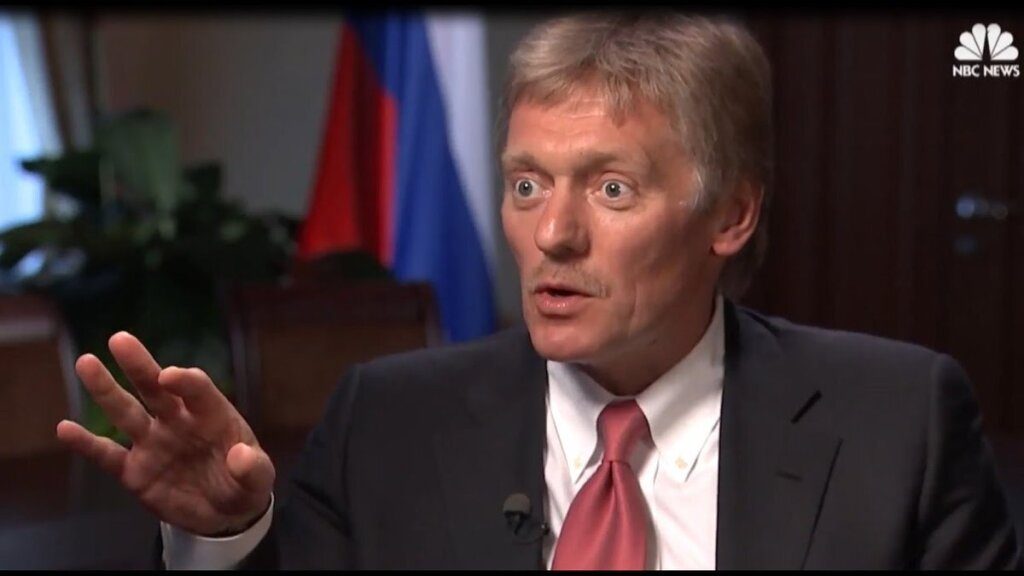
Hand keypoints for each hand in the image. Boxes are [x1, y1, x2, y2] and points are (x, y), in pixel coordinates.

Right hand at [56, 331, 274, 535]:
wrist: (225, 514)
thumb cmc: (244, 484)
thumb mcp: (259, 479)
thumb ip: (253, 468)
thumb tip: (240, 455)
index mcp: (211, 416)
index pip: (197, 390)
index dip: (185, 381)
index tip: (168, 375)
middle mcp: (178, 422)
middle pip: (155, 389)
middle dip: (139, 365)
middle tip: (120, 339)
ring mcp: (153, 443)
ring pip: (126, 412)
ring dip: (106, 390)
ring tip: (86, 363)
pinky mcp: (134, 471)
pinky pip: (107, 454)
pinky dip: (87, 443)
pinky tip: (65, 429)